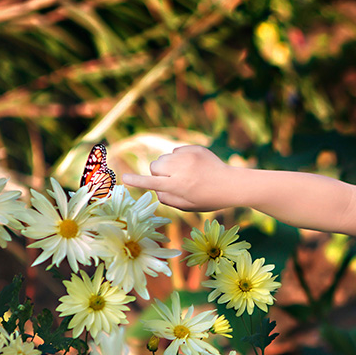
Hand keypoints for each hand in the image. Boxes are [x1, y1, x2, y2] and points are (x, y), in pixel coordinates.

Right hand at [121, 145, 237, 211]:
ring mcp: (188, 156)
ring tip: (184, 174)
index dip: (136, 181)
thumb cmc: (208, 199)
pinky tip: (192, 166)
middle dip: (158, 173)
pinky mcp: (194, 148)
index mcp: (179, 186)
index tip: (124, 178)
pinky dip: (179, 158)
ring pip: (163, 158)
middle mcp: (181, 169)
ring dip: (167, 166)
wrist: (231, 184)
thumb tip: (155, 189)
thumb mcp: (188, 206)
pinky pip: (175, 151)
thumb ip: (168, 199)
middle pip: (154, 166)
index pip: (152, 183)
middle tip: (172, 181)